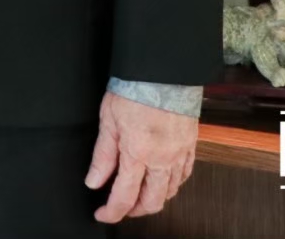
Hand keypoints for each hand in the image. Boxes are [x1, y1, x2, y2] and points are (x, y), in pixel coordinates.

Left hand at [84, 90, 197, 222]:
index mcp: (138, 153)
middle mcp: (162, 159)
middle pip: (152, 202)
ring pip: (171, 191)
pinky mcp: (191, 145)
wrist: (163, 70)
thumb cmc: (134, 90)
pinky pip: (184, 175)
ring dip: (154, 199)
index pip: (124, 196)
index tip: (102, 214)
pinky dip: (173, 184)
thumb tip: (93, 181)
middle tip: (121, 207)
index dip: (112, 211)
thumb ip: (102, 156)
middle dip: (135, 210)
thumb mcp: (108, 121)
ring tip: (139, 196)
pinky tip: (163, 181)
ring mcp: (179, 154)